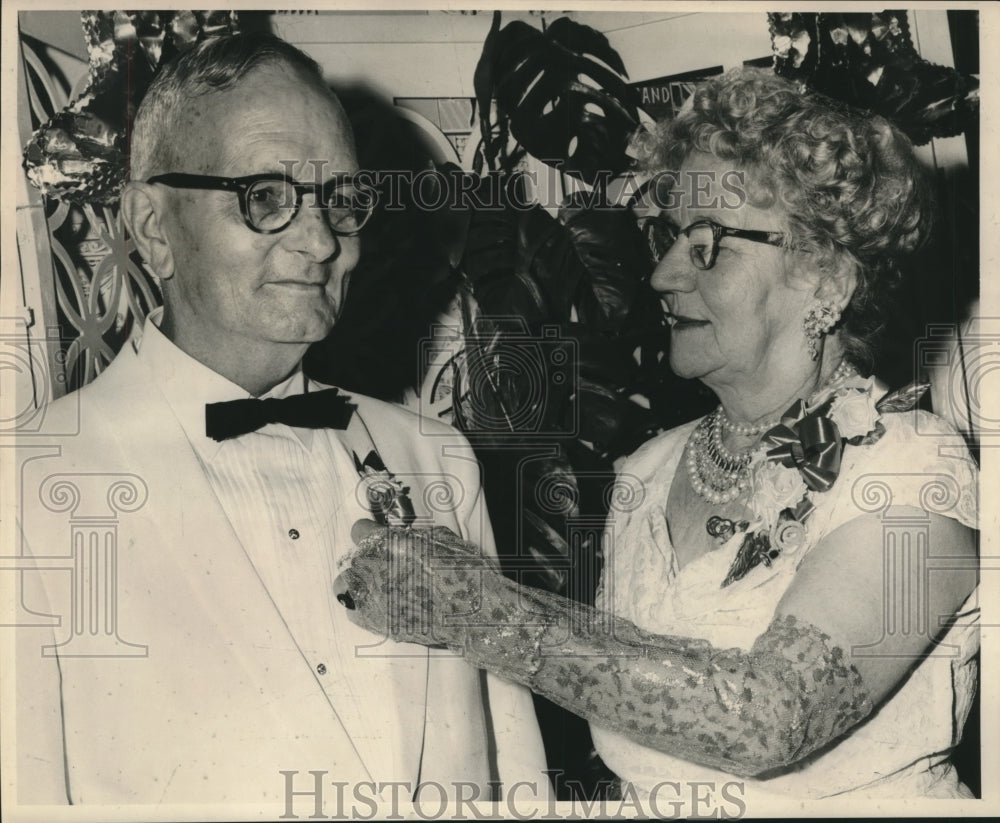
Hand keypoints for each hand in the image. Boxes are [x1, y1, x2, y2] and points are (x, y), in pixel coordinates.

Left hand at [334, 519, 500, 647]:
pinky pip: (354, 612)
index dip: (372, 533)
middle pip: (355, 558)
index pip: (359, 530)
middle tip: (390, 566)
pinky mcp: (377, 623)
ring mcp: (372, 598)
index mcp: (388, 543)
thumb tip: (404, 537)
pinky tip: (381, 606)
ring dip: (358, 582)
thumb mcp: (443, 538)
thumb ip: (414, 536)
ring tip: (380, 586)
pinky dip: (363, 608)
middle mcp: (374, 569)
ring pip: (345, 584)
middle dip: (370, 559)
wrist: (475, 613)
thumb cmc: (465, 571)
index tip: (381, 539)